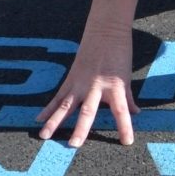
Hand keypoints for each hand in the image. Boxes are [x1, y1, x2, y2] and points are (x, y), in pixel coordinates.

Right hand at [34, 27, 139, 146]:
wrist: (106, 30)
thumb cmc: (120, 53)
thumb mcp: (126, 76)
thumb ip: (128, 97)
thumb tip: (135, 113)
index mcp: (114, 86)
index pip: (122, 111)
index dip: (125, 127)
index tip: (127, 142)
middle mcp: (95, 87)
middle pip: (87, 111)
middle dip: (81, 129)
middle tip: (74, 145)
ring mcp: (80, 83)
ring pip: (66, 106)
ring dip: (55, 122)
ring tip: (44, 136)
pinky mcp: (70, 78)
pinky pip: (58, 96)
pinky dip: (48, 108)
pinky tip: (39, 119)